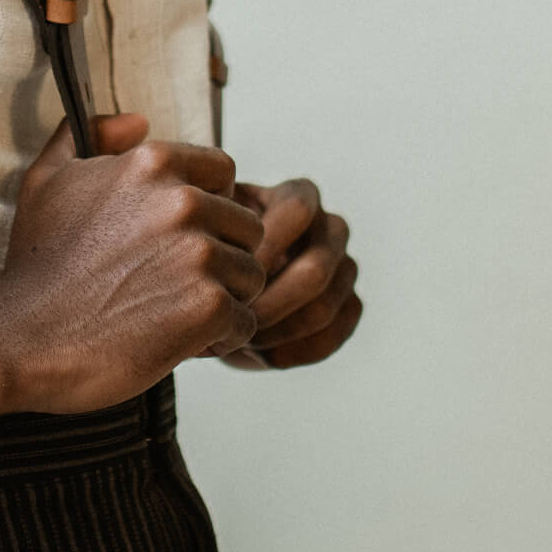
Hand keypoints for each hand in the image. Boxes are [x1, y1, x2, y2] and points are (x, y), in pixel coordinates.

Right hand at [0, 113, 267, 413]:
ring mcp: (199, 254)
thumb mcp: (46, 180)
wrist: (21, 339)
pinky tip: (179, 340)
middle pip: (246, 227)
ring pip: (250, 275)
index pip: (224, 174)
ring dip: (222, 298)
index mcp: (153, 163)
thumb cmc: (35, 266)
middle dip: (221, 256)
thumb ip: (90, 135)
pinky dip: (219, 338)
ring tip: (175, 312)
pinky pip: (244, 322)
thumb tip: (136, 121)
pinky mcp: (208, 307)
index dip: (211, 207)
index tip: (182, 238)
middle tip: (176, 284)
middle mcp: (182, 201)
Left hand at [221, 176, 361, 370]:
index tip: (225, 273)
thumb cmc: (206, 252)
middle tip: (230, 318)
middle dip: (269, 302)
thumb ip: (210, 219)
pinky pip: (330, 338)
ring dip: (276, 331)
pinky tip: (259, 354)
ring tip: (238, 335)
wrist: (220, 289)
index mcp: (300, 197)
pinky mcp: (349, 308)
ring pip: (323, 309)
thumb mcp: (203, 225)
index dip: (264, 245)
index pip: (297, 211)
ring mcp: (345, 270)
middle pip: (316, 269)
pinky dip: (291, 352)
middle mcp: (330, 229)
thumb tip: (210, 231)